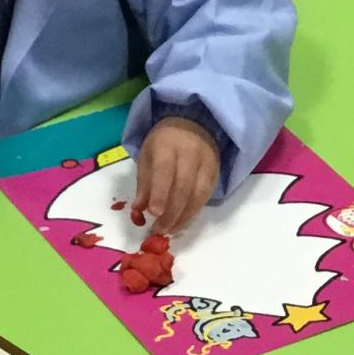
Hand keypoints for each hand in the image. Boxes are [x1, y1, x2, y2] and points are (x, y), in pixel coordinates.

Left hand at [134, 115, 218, 234]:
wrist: (193, 125)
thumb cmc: (163, 143)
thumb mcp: (147, 156)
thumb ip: (143, 184)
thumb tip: (138, 211)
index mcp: (167, 145)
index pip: (165, 171)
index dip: (160, 193)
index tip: (153, 213)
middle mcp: (190, 153)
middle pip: (183, 187)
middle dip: (171, 212)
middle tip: (160, 229)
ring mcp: (206, 164)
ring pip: (198, 195)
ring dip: (183, 217)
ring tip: (170, 229)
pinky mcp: (215, 174)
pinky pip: (205, 197)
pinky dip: (193, 213)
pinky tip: (182, 221)